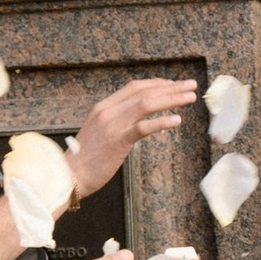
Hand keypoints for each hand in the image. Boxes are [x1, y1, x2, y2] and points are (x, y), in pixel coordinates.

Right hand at [66, 76, 198, 199]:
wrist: (69, 175)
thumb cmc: (86, 158)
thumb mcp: (99, 131)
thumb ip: (116, 121)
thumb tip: (138, 119)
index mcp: (103, 107)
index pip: (134, 87)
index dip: (157, 84)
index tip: (174, 85)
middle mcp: (108, 111)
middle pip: (144, 92)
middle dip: (171, 87)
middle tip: (191, 85)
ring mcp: (113, 125)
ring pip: (147, 104)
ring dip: (172, 99)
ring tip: (190, 98)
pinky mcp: (118, 141)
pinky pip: (143, 127)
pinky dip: (162, 122)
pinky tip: (177, 121)